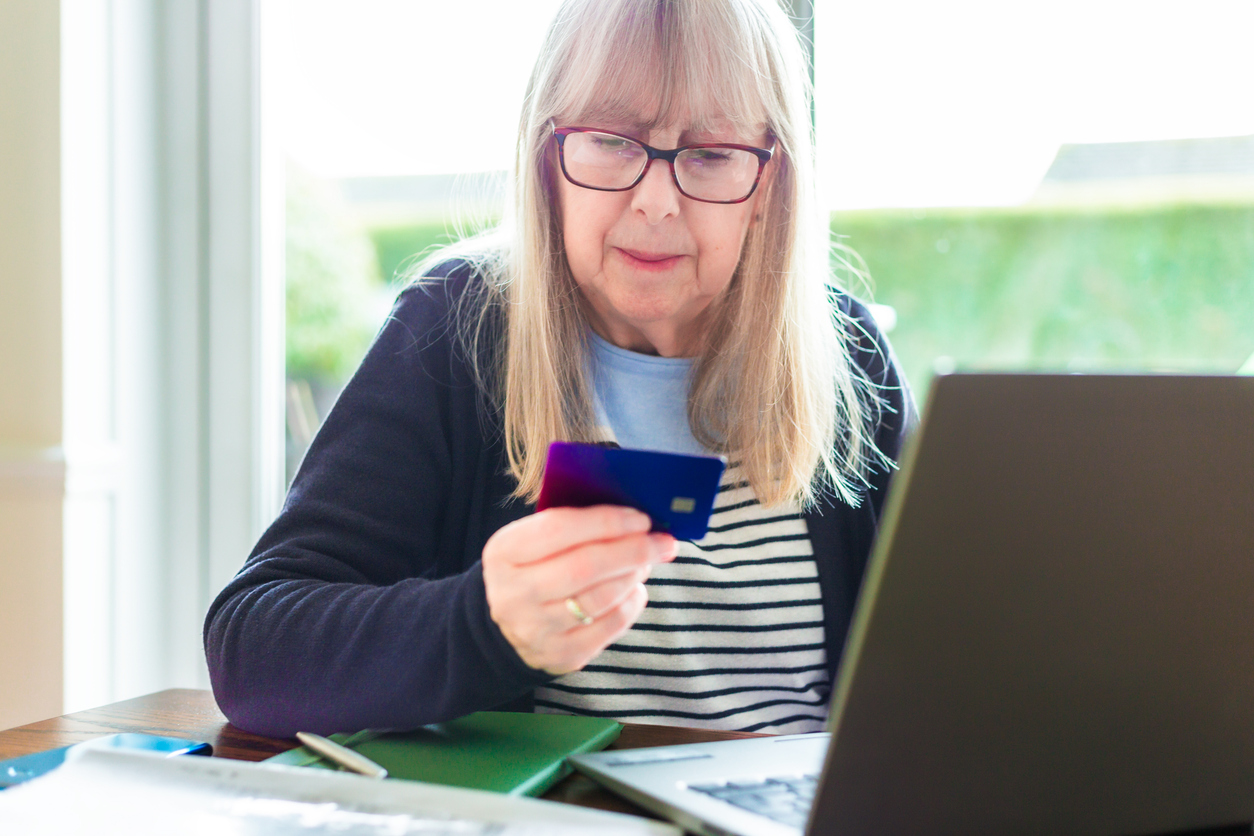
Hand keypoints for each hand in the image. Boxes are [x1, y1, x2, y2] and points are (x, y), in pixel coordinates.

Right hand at [482, 505, 677, 674]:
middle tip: (662, 542)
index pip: (560, 529)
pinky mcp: (561, 654)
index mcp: (504, 553)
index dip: (607, 521)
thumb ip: (570, 526)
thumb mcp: (531, 542)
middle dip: (632, 550)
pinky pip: (610, 626)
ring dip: (633, 576)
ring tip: (646, 562)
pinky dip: (631, 603)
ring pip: (601, 598)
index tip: (641, 518)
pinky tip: (634, 589)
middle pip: (585, 566)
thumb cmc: (531, 571)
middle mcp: (514, 593)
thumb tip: (631, 517)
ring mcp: (536, 629)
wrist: (504, 629)